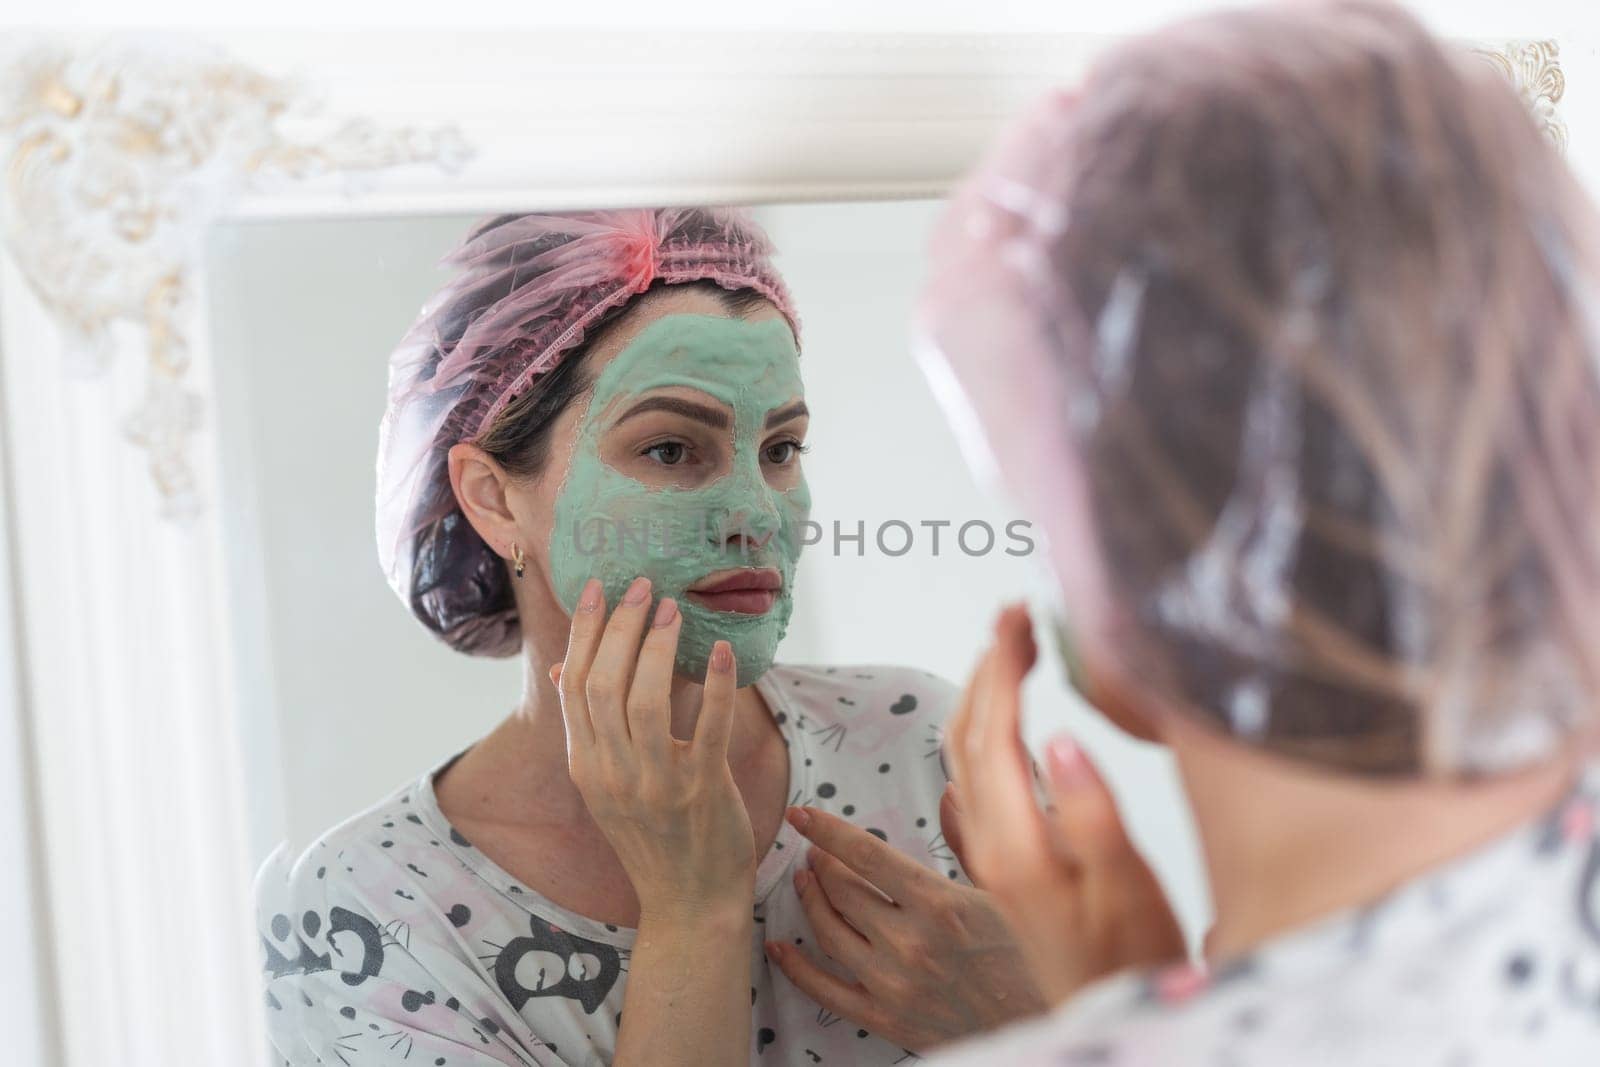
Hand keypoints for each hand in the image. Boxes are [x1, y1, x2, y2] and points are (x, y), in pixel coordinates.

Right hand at [553, 575, 755, 923]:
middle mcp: (613, 773)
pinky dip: (717, 686)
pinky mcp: (702, 790)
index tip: (598, 588)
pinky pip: (709, 728)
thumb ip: (588, 729)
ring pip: (647, 701)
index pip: (575, 686)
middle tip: (643, 586)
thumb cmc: (653, 836)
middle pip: (605, 685)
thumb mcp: (606, 785)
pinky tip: (723, 652)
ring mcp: (656, 784)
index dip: (585, 632)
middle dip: (623, 628)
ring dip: (661, 648)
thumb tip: (562, 669)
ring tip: (674, 608)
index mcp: (586, 766)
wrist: (689, 903)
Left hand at [764, 803, 1047, 1051]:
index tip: (801, 815)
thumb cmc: (1032, 955)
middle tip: (815, 851)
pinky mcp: (886, 1018)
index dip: (826, 830)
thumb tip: (949, 790)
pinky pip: (825, 990)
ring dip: (810, 901)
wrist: (1040, 1025)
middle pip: (841, 890)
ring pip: (829, 931)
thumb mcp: (1006, 890)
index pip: (865, 855)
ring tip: (805, 881)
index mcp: (939, 903)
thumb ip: (968, 840)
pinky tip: (780, 946)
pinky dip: (795, 966)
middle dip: (821, 863)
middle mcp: (909, 941)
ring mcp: (893, 983)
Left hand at [944, 603, 1185, 1003]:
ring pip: (961, 757)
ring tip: (1007, 647)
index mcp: (1017, 846)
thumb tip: (1061, 738)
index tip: (1019, 616)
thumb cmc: (1136, 962)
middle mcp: (990, 846)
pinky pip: (970, 782)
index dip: (1003, 667)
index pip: (995, 732)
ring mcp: (989, 857)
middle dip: (987, 667)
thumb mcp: (1129, 890)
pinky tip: (1000, 715)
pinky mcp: (1000, 864)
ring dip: (978, 694)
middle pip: (968, 735)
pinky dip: (980, 731)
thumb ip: (1092, 815)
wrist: (1115, 1018)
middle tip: (1014, 615)